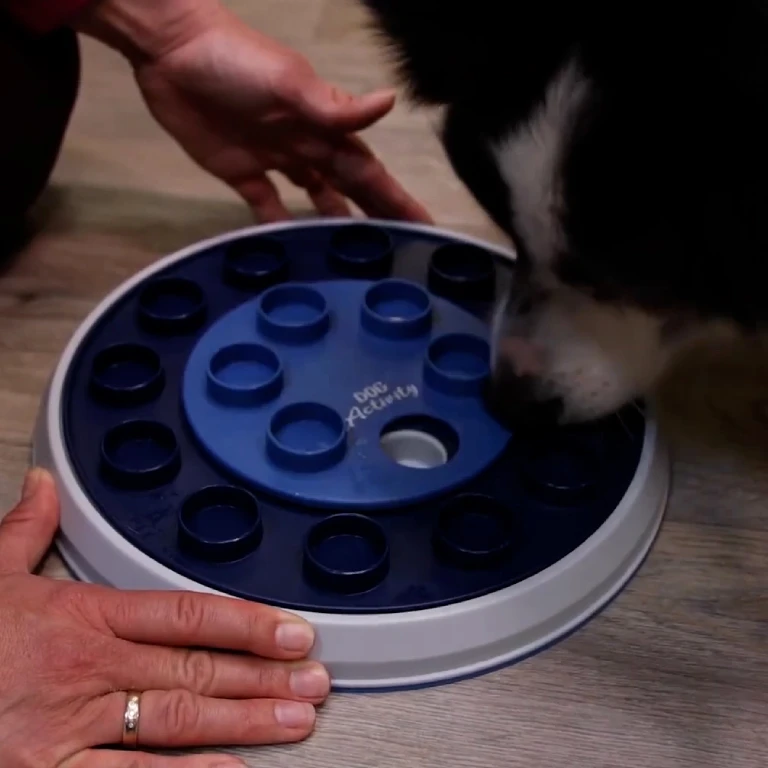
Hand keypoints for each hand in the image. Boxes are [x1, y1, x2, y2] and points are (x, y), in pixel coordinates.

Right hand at [0, 468, 329, 766]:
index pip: (186, 614)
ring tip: (296, 720)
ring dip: (244, 723)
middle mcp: (88, 670)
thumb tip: (44, 486)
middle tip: (315, 679)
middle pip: (196, 670)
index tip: (292, 629)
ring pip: (176, 723)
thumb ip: (25, 531)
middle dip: (263, 676)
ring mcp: (71, 727)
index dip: (247, 621)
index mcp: (82, 617)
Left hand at [77, 0, 431, 223]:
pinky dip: (280, 227)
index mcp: (325, 128)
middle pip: (350, 190)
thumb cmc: (236, 63)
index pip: (370, 172)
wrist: (172, 52)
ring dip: (335, 224)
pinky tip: (294, 251)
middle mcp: (307, 148)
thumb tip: (391, 103)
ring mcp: (275, 162)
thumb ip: (336, 105)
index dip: (396, 199)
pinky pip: (267, 207)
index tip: (423, 227)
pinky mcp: (241, 174)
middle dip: (376, 217)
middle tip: (398, 254)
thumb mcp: (290, 82)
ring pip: (316, 199)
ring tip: (353, 259)